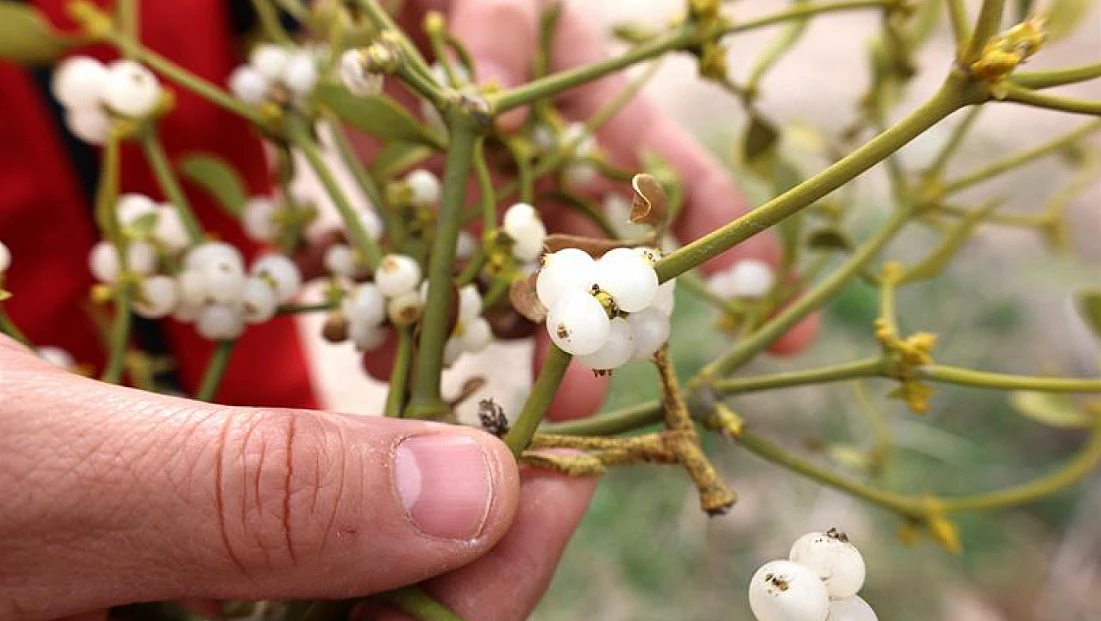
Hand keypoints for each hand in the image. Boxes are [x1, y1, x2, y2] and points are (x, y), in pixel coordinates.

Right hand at [0, 336, 595, 620]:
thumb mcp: (42, 485)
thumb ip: (249, 505)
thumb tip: (470, 495)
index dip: (498, 571)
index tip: (570, 449)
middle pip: (384, 607)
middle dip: (478, 504)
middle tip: (555, 385)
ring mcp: (177, 605)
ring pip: (340, 552)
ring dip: (418, 459)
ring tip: (491, 367)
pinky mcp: (157, 545)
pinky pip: (277, 513)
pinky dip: (338, 444)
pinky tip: (376, 380)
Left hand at [391, 0, 818, 422]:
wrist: (381, 21)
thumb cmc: (469, 6)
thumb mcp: (496, 1)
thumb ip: (501, 31)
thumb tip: (501, 102)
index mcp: (592, 125)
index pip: (670, 177)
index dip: (719, 227)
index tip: (761, 283)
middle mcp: (551, 183)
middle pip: (593, 267)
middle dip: (603, 331)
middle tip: (601, 387)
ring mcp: (488, 213)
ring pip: (514, 295)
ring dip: (519, 352)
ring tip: (519, 406)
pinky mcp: (418, 227)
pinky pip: (424, 284)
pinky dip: (412, 326)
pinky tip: (401, 361)